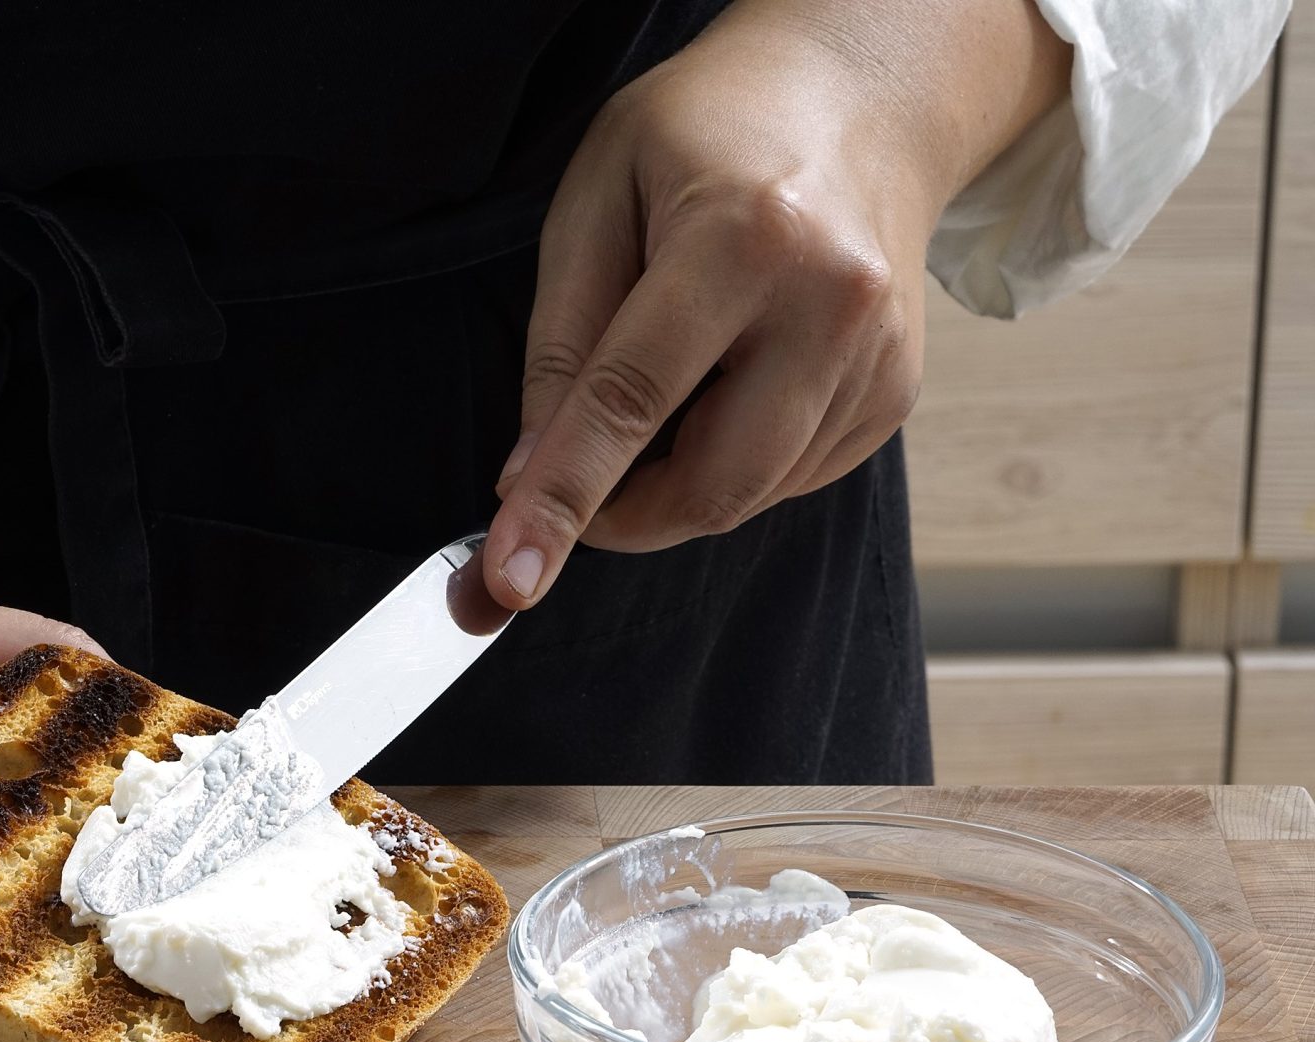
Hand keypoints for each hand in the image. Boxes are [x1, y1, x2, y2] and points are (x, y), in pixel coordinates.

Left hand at [480, 0, 1067, 608]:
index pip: (630, 402)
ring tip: (660, 390)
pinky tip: (723, 385)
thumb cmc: (711, 131)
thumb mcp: (595, 197)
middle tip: (567, 487)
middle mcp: (831, 304)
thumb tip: (527, 475)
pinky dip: (729, 464)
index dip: (562, 499)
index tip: (510, 579)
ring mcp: (879, 357)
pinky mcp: (895, 395)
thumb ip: (559, 342)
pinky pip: (787, 479)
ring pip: (748, 495)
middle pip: (709, 485)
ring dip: (673, 485)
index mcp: (745, 239)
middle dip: (620, 518)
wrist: (861, 96)